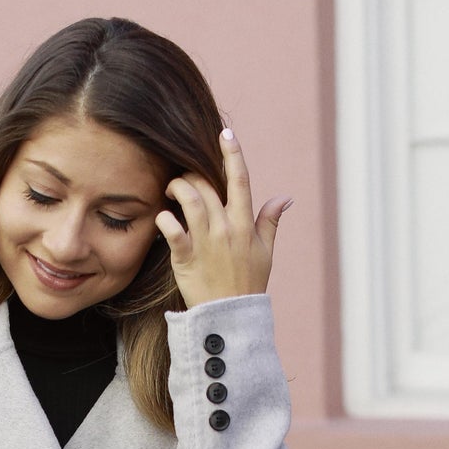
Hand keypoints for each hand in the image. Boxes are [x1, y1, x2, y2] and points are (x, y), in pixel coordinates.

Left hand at [156, 128, 290, 308]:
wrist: (231, 315)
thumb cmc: (248, 283)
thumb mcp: (266, 252)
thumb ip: (270, 221)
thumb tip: (284, 197)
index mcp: (245, 224)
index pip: (241, 180)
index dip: (233, 154)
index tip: (226, 132)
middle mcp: (226, 228)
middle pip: (207, 185)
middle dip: (192, 172)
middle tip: (184, 176)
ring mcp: (206, 241)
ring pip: (190, 200)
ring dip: (177, 187)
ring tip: (171, 189)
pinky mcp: (186, 257)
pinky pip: (172, 230)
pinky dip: (165, 219)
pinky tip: (163, 216)